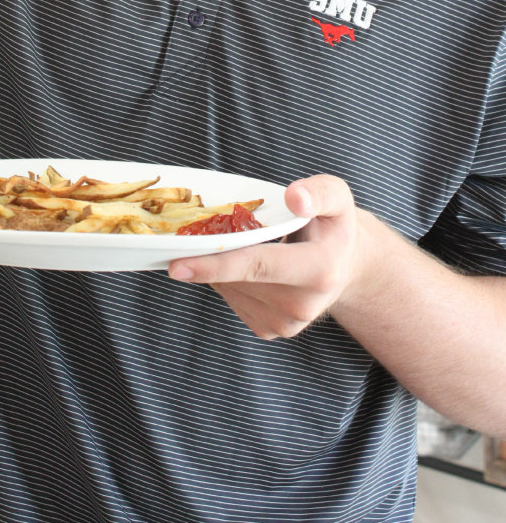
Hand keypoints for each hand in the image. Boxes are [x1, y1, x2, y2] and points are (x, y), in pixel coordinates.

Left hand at [168, 175, 364, 338]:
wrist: (345, 266)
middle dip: (211, 254)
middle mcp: (302, 304)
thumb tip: (294, 197)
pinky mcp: (271, 329)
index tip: (176, 265)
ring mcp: (286, 323)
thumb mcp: (338, 197)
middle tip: (196, 230)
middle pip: (236, 277)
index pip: (258, 266)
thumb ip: (319, 193)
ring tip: (237, 241)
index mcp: (319, 270)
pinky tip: (243, 261)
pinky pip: (232, 299)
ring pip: (229, 289)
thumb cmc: (334, 225)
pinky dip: (226, 278)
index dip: (215, 264)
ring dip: (219, 264)